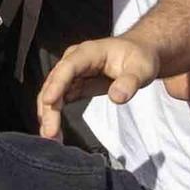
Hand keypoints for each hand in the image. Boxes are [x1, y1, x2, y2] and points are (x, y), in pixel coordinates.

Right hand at [36, 35, 158, 138]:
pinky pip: (58, 101)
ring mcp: (72, 74)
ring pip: (52, 94)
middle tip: (49, 133)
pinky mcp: (73, 86)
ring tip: (51, 137)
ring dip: (48, 115)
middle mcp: (74, 61)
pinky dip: (54, 116)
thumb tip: (117, 97)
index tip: (49, 101)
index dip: (57, 83)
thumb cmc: (139, 58)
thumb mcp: (142, 69)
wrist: (140, 53)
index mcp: (89, 52)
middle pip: (54, 83)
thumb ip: (130, 82)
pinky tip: (55, 133)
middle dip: (49, 108)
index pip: (68, 67)